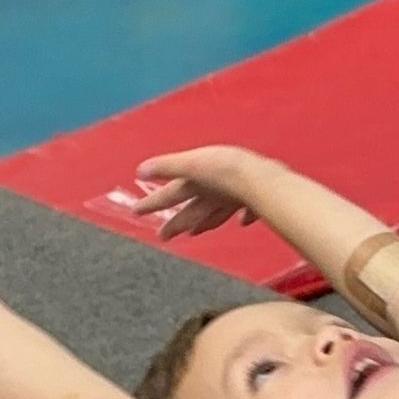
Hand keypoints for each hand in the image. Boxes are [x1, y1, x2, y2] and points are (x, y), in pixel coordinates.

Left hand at [117, 148, 258, 238]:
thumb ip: (167, 166)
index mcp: (197, 187)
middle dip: (177, 224)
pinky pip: (247, 210)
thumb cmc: (229, 169)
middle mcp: (213, 197)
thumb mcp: (192, 162)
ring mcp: (234, 200)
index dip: (151, 203)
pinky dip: (244, 215)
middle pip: (190, 213)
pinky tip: (244, 221)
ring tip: (196, 232)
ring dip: (204, 223)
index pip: (169, 196)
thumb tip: (140, 171)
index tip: (136, 212)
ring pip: (215, 214)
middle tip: (163, 236)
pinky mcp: (256, 200)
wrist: (263, 181)